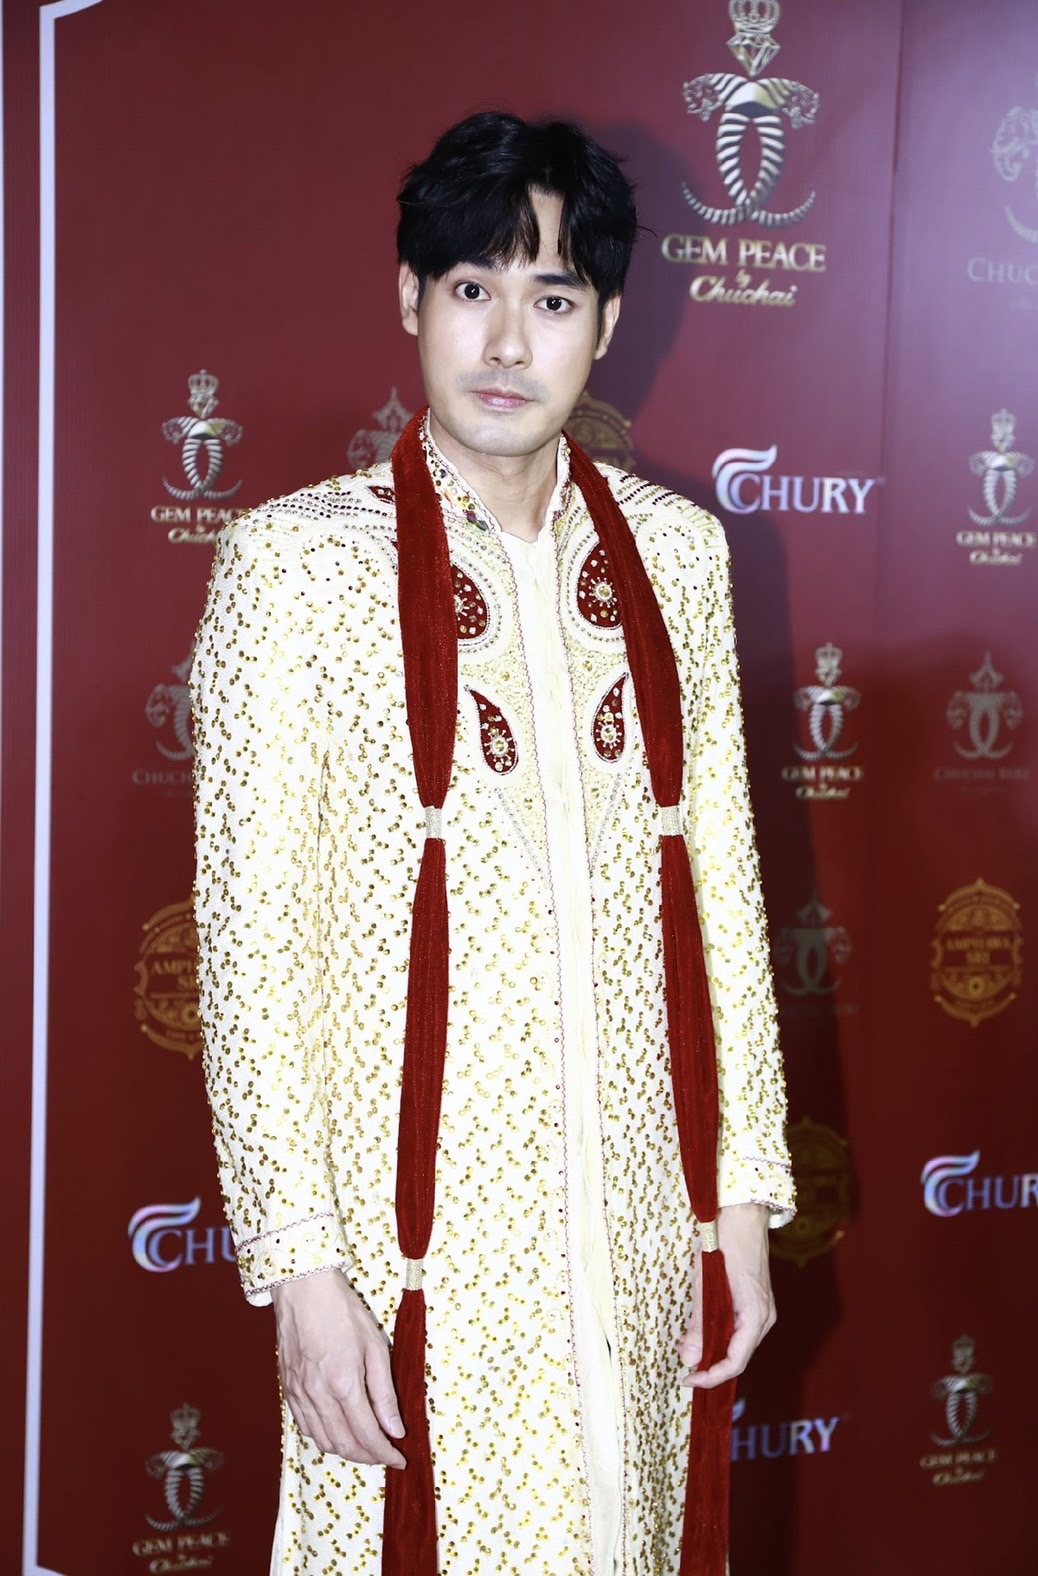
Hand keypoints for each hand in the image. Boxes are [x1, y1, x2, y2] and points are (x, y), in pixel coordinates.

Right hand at [271, 1268, 405, 1467]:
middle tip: (385, 1455)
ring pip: (323, 1441)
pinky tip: (336, 1433)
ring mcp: (298, 1394)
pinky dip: (323, 1438)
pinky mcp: (286, 1389)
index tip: (399, 1459)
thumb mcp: (375, 1346)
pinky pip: (304, 1427)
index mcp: (344, 1383)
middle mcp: (318, 1395)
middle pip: (344, 1445)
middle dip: (368, 1457)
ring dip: (346, 1451)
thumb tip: (395, 1428)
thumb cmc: (342, 1311)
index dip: (385, 1453)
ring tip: (365, 1448)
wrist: (303, 1289)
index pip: (367, 1435)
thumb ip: (384, 1392)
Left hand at [676, 1202, 774, 1389]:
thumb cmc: (725, 1242)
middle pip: (738, 1357)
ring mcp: (762, 1310)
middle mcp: (764, 1317)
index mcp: (756, 1315)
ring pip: (738, 1344)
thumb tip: (690, 1358)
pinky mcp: (755, 1302)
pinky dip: (719, 1335)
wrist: (743, 1213)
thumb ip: (700, 1322)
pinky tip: (700, 1330)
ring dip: (712, 1349)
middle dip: (708, 1364)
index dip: (711, 1377)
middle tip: (681, 1361)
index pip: (736, 1362)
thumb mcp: (706, 1283)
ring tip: (686, 1344)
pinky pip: (738, 1330)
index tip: (687, 1379)